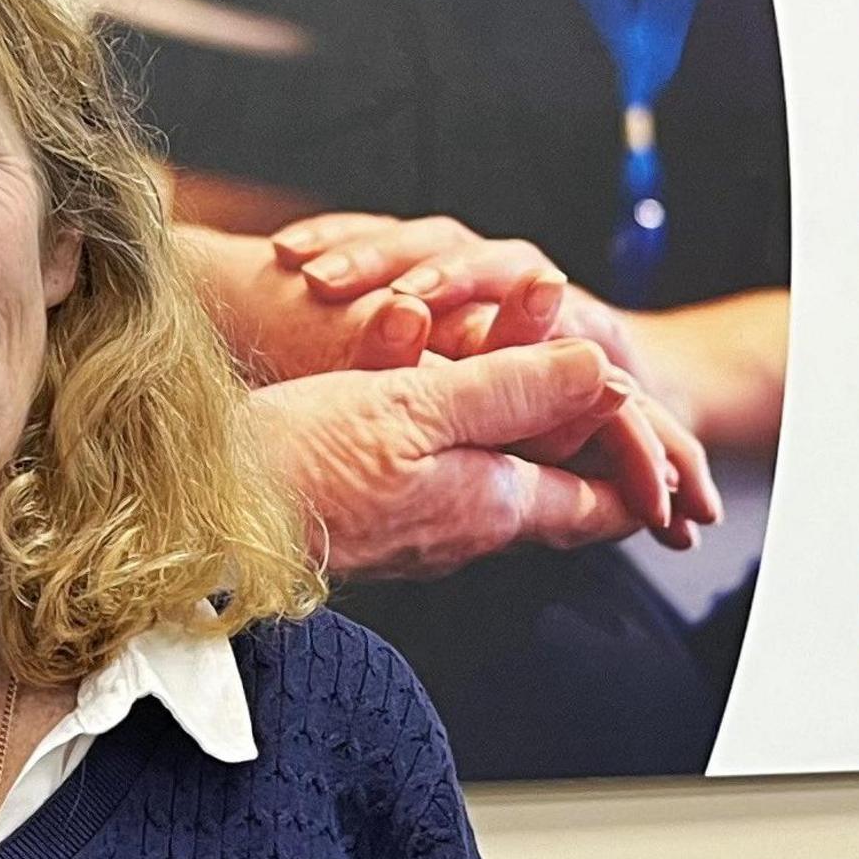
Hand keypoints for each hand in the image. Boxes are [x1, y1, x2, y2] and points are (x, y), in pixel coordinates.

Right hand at [272, 215, 718, 547]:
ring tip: (489, 331)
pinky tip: (404, 350)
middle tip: (595, 374)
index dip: (644, 471)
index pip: (602, 503)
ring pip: (484, 457)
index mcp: (492, 504)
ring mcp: (414, 526)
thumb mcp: (418, 408)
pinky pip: (425, 454)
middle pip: (549, 478)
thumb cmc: (298, 470)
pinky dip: (434, 404)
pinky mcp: (368, 512)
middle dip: (572, 419)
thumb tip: (600, 371)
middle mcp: (462, 528)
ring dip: (496, 395)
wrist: (192, 521)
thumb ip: (512, 388)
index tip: (666, 445)